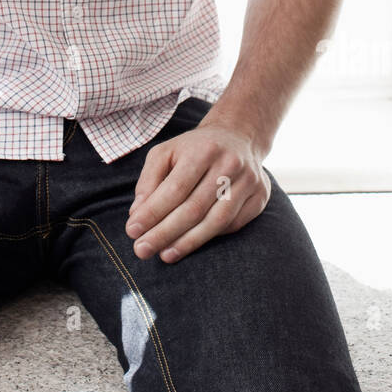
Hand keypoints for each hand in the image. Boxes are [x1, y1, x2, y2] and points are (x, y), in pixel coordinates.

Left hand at [124, 122, 270, 262]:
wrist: (238, 136)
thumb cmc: (194, 148)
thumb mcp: (166, 153)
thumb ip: (149, 181)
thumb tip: (137, 214)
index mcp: (203, 149)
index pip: (175, 188)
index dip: (153, 212)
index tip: (132, 231)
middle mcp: (229, 164)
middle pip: (194, 207)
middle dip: (165, 232)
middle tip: (142, 250)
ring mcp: (248, 181)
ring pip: (216, 221)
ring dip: (188, 242)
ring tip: (165, 255)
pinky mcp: (260, 197)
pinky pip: (233, 225)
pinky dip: (210, 237)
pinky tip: (190, 244)